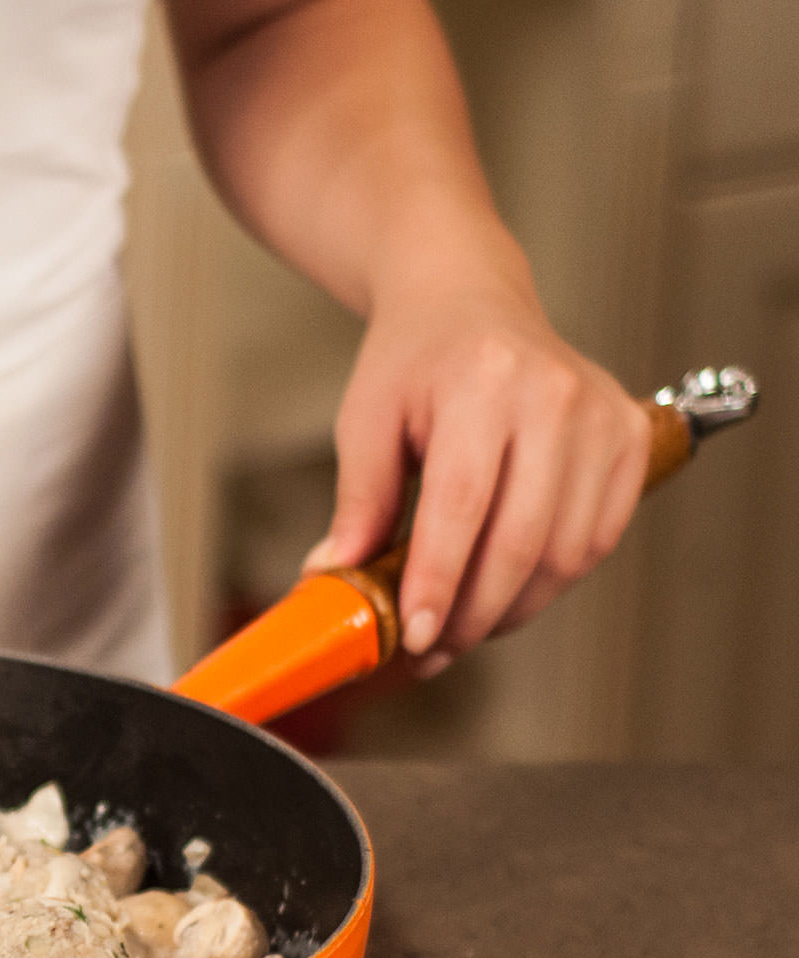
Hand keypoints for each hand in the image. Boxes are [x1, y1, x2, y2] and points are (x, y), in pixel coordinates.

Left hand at [302, 274, 650, 676]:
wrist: (469, 299)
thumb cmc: (414, 359)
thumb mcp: (365, 420)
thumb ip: (358, 503)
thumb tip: (336, 578)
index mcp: (483, 384)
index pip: (462, 507)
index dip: (438, 583)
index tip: (414, 636)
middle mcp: (555, 397)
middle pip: (521, 541)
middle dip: (474, 613)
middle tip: (431, 649)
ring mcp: (603, 417)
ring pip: (566, 552)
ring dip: (513, 608)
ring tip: (462, 629)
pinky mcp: (630, 437)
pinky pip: (598, 537)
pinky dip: (553, 580)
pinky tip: (507, 591)